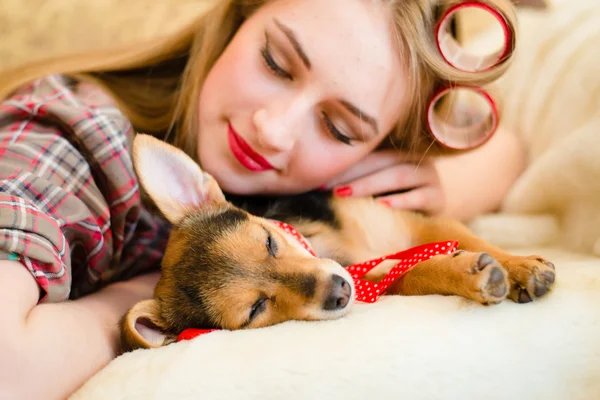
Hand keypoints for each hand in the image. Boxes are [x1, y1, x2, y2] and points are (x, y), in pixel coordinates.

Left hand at [324, 149, 444, 214]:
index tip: (318, 177)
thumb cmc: (398, 200)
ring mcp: (429, 177)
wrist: (435, 217)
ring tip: (345, 194)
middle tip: (327, 187)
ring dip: (369, 185)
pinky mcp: (438, 198)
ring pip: (398, 175)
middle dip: (351, 174)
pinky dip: (400, 201)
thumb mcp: (379, 187)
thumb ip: (359, 179)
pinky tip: (382, 206)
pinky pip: (419, 197)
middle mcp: (414, 159)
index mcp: (397, 151)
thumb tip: (319, 185)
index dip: (344, 164)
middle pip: (381, 160)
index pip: (368, 153)